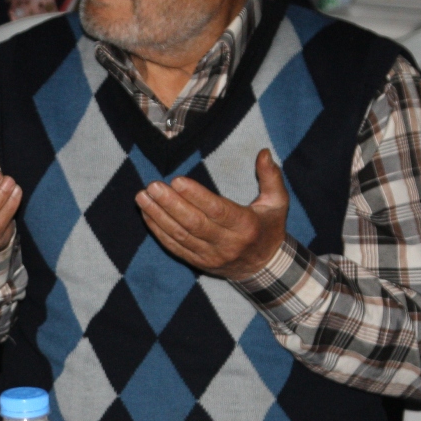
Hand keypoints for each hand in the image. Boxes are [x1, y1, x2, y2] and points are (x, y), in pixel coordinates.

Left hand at [135, 149, 288, 279]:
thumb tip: (264, 152)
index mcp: (246, 226)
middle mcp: (227, 244)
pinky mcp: (198, 263)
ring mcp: (211, 256)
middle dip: (170, 204)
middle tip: (152, 187)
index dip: (196, 196)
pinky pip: (174, 247)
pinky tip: (146, 214)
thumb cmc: (268, 228)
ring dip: (158, 216)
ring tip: (142, 197)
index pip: (217, 211)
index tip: (177, 181)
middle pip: (194, 224)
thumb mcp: (278, 202)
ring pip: (180, 236)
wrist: (264, 268)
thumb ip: (271, 176)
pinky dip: (158, 231)